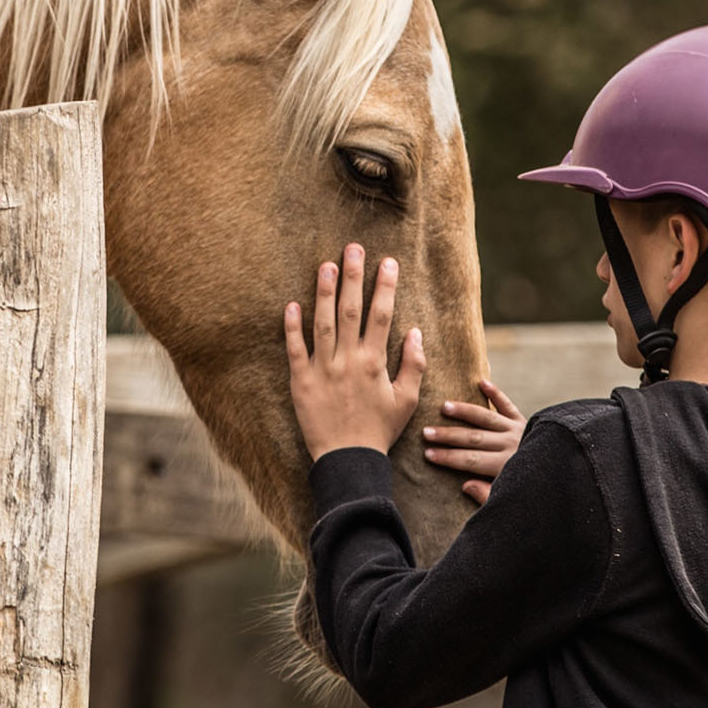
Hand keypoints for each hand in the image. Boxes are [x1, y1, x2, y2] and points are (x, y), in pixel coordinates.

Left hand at [284, 244, 424, 460]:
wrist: (348, 459)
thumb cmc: (379, 430)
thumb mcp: (406, 400)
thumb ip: (413, 365)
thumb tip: (415, 332)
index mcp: (374, 362)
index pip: (381, 315)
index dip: (385, 286)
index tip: (388, 262)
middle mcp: (348, 360)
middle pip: (350, 310)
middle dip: (353, 277)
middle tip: (353, 248)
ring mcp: (322, 369)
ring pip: (322, 323)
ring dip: (323, 292)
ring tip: (326, 264)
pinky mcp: (300, 381)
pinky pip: (295, 349)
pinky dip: (292, 327)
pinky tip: (291, 303)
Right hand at [422, 379, 524, 505]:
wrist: (567, 472)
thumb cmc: (536, 490)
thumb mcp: (513, 500)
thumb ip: (488, 495)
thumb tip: (465, 485)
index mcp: (505, 466)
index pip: (470, 461)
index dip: (448, 458)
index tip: (427, 454)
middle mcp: (510, 445)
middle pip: (473, 438)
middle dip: (448, 436)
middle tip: (426, 432)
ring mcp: (518, 430)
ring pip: (486, 419)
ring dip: (464, 412)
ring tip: (444, 406)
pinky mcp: (524, 421)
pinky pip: (508, 405)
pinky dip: (496, 393)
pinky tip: (481, 382)